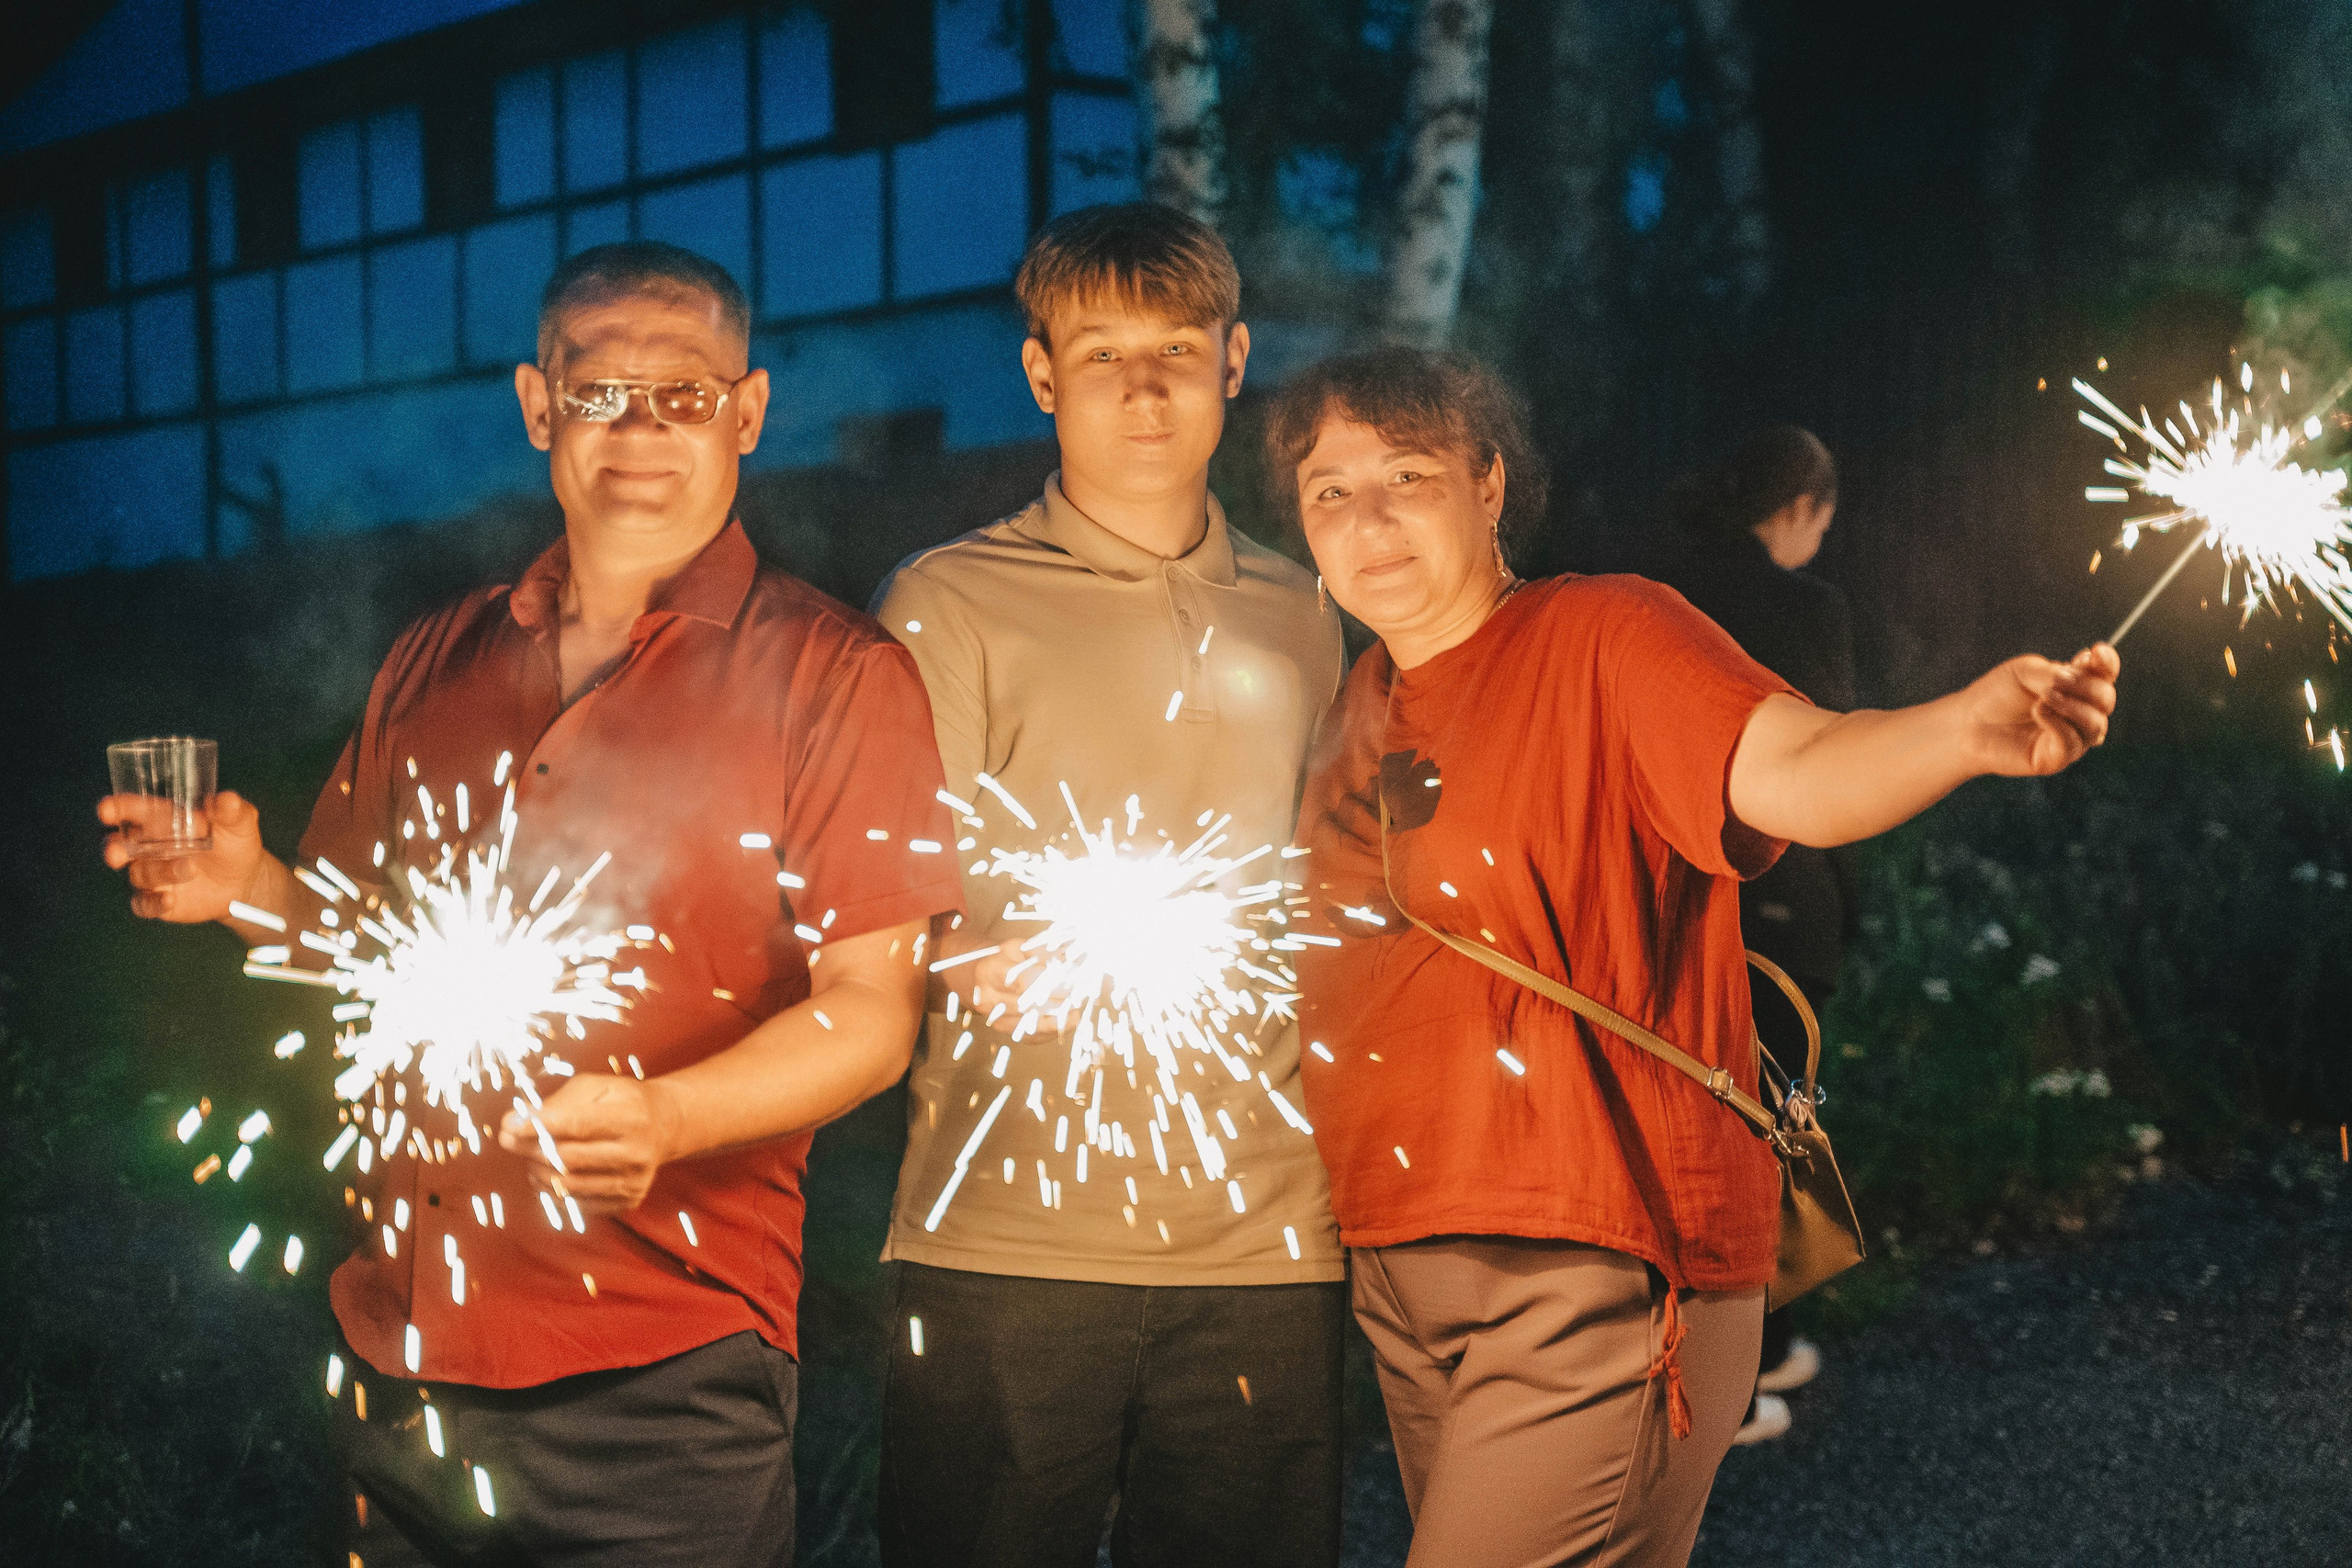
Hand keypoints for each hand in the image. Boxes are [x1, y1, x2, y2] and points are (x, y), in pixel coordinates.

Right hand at [99, 790, 267, 922]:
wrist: (246, 882)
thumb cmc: (236, 844)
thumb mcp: (239, 823)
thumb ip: (231, 811)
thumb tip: (226, 799)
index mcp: (164, 820)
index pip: (134, 811)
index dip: (117, 808)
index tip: (107, 809)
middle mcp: (150, 847)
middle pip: (119, 846)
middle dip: (114, 849)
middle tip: (117, 853)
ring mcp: (152, 874)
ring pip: (140, 874)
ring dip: (160, 872)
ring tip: (190, 869)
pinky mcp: (158, 899)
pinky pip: (143, 904)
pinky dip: (152, 903)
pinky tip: (170, 900)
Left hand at [498, 1073, 684, 1214]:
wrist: (666, 1125)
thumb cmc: (622, 1101)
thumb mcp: (595, 1087)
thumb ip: (555, 1103)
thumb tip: (511, 1123)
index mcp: (631, 1117)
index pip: (577, 1125)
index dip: (539, 1127)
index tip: (508, 1127)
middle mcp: (636, 1152)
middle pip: (569, 1158)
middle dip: (530, 1149)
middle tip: (510, 1140)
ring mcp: (634, 1181)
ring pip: (569, 1185)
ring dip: (538, 1172)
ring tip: (531, 1158)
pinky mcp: (628, 1201)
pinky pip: (578, 1203)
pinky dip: (554, 1191)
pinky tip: (550, 1174)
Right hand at [953, 944, 1077, 1033]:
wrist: (978, 977)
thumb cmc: (1005, 959)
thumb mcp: (1019, 947)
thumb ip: (1041, 952)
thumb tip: (1070, 959)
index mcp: (991, 970)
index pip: (1025, 980)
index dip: (1052, 982)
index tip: (1077, 980)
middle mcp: (989, 997)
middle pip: (1030, 1005)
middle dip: (1060, 1001)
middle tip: (1082, 995)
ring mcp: (995, 1018)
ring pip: (1032, 1024)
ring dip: (1059, 1019)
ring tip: (1078, 1011)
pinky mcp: (1005, 1031)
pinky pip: (1032, 1036)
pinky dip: (1053, 1030)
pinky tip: (1067, 1021)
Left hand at [1960, 644, 2119, 777]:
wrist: (1968, 722)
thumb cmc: (1997, 695)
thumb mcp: (2026, 671)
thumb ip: (2056, 672)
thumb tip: (2080, 676)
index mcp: (2076, 687)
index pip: (2105, 675)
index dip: (2107, 662)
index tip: (2096, 652)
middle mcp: (2080, 712)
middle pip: (2106, 698)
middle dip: (2085, 686)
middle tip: (2053, 681)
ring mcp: (2071, 736)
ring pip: (2096, 724)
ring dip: (2073, 706)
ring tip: (2043, 697)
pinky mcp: (2057, 758)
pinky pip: (2072, 742)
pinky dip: (2058, 723)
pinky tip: (2038, 711)